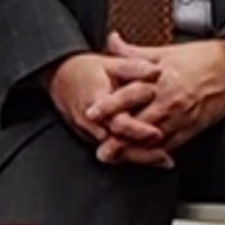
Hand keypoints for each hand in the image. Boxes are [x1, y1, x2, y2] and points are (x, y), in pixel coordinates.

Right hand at [48, 44, 176, 166]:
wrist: (58, 76)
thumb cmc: (86, 69)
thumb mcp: (110, 63)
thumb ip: (134, 68)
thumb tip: (157, 71)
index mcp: (95, 102)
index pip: (117, 121)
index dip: (137, 130)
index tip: (157, 133)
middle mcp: (90, 121)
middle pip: (117, 145)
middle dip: (142, 153)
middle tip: (166, 158)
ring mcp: (89, 132)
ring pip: (114, 153)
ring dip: (139, 158)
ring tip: (164, 161)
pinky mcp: (90, 138)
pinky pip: (111, 152)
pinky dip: (131, 156)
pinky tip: (152, 158)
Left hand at [87, 31, 224, 164]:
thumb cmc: (199, 58)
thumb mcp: (164, 51)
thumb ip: (133, 52)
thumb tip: (111, 41)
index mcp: (160, 81)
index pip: (128, 95)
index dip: (109, 106)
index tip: (91, 114)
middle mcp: (170, 102)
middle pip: (139, 125)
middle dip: (118, 139)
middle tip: (100, 150)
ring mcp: (182, 118)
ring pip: (154, 140)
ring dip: (134, 151)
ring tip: (115, 159)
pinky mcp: (193, 128)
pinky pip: (173, 145)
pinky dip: (157, 154)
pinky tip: (143, 159)